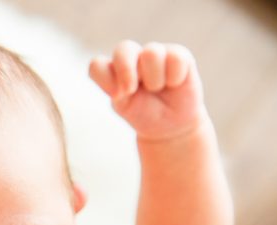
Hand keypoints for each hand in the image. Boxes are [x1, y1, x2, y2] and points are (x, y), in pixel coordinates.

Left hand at [89, 41, 205, 141]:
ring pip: (151, 53)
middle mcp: (132, 57)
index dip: (106, 79)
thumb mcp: (123, 105)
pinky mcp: (178, 53)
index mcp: (113, 69)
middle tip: (131, 91)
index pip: (98, 65)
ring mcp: (154, 52)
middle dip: (126, 70)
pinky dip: (174, 78)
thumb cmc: (143, 112)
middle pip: (124, 49)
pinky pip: (175, 58)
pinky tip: (174, 84)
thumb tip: (123, 79)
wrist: (170, 123)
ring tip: (158, 88)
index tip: (118, 96)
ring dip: (154, 79)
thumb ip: (115, 89)